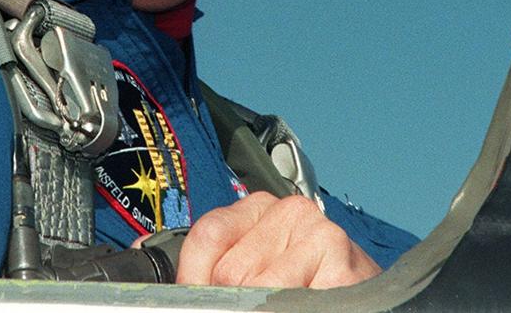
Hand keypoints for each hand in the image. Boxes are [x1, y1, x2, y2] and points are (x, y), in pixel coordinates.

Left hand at [174, 191, 381, 288]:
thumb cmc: (307, 287)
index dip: (193, 278)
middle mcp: (286, 210)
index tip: (193, 298)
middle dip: (229, 302)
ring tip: (278, 305)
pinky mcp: (338, 254)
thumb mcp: (255, 267)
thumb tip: (143, 254)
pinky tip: (301, 303)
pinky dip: (288, 307)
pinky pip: (289, 297)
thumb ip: (210, 260)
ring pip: (255, 287)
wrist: (367, 303)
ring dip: (260, 306)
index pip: (206, 234)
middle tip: (247, 306)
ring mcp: (314, 230)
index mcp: (258, 208)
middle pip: (228, 269)